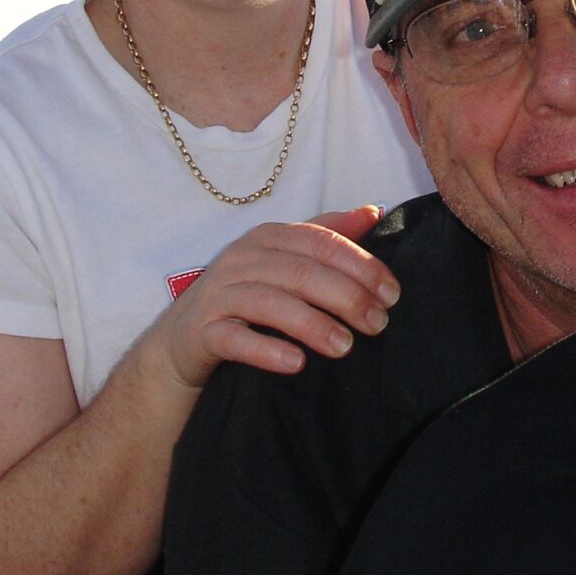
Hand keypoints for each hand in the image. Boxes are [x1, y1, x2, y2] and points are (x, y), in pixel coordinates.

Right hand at [134, 205, 399, 390]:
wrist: (183, 342)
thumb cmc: (247, 297)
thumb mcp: (286, 262)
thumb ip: (328, 236)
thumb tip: (375, 212)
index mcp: (268, 237)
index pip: (323, 243)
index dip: (362, 266)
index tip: (392, 294)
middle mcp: (242, 259)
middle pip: (302, 272)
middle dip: (347, 298)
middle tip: (378, 324)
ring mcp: (219, 294)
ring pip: (271, 303)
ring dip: (314, 325)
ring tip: (346, 347)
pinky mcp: (202, 331)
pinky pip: (235, 338)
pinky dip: (267, 350)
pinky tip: (297, 363)